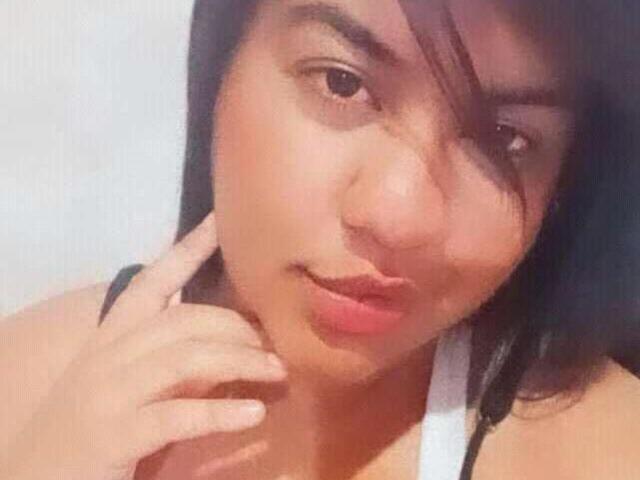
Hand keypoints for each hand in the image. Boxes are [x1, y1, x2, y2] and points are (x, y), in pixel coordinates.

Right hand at [3, 213, 285, 479]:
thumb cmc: (88, 424)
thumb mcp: (125, 378)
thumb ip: (164, 353)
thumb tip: (224, 337)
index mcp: (112, 336)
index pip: (152, 280)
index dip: (188, 248)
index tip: (222, 219)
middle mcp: (109, 354)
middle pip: (182, 319)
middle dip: (236, 325)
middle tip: (276, 342)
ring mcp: (109, 393)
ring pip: (184, 357)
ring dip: (239, 360)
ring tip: (277, 371)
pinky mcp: (113, 435)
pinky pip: (176, 415)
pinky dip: (220, 412)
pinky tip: (253, 413)